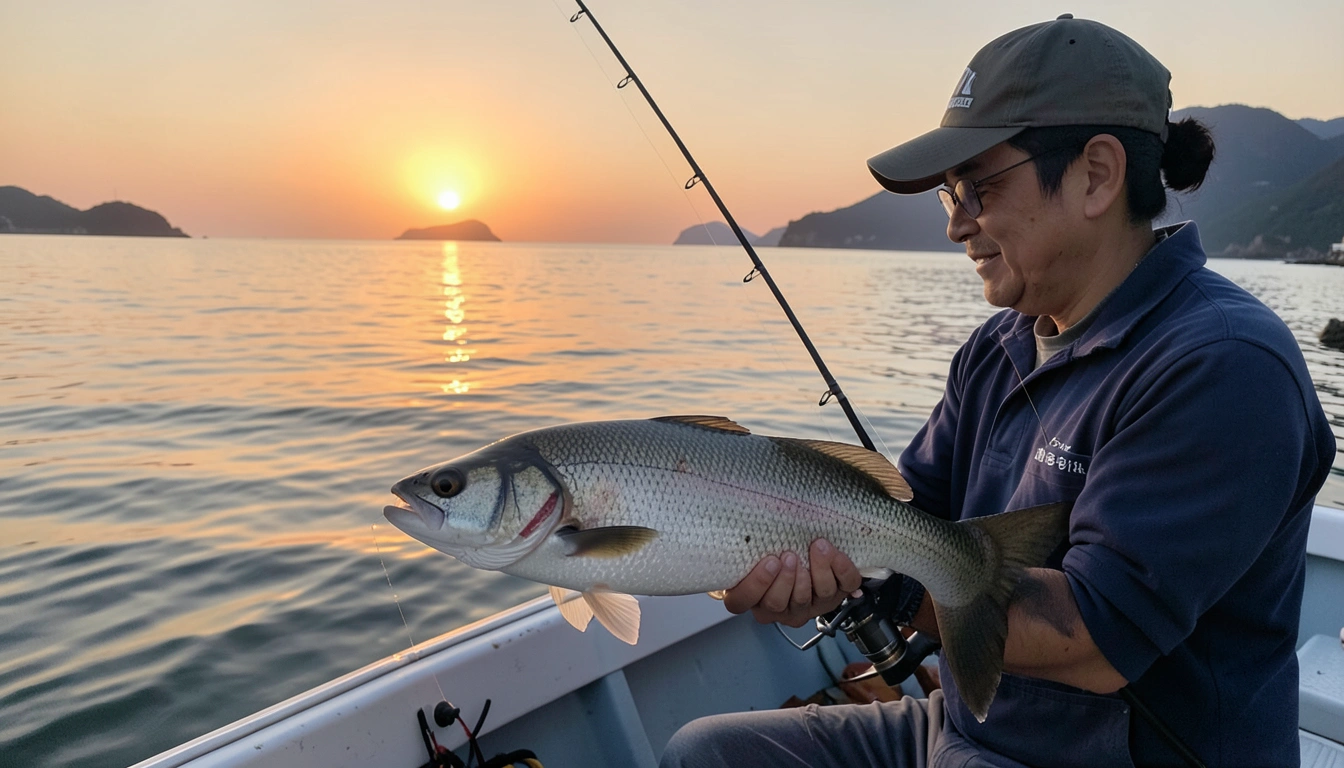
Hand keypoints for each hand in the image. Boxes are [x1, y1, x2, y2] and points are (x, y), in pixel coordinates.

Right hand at [723, 538, 862, 626]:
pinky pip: (842, 588)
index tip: (770, 561)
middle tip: (791, 555)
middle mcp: (778, 608)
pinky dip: (841, 569)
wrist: (807, 546)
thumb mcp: (758, 542)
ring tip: (817, 547)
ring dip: (816, 572)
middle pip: (777, 603)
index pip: (743, 600)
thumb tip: (746, 513)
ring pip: (810, 599)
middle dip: (786, 579)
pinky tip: (835, 552)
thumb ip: (751, 540)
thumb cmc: (776, 545)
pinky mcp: (835, 596)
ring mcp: (808, 606)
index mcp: (752, 596)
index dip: (756, 584)